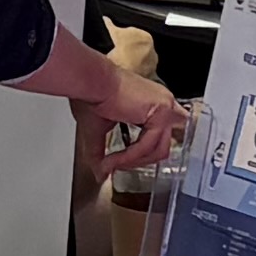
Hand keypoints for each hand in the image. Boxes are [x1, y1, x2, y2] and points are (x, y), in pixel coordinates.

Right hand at [92, 57, 185, 173]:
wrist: (90, 81)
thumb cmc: (92, 94)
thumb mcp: (99, 130)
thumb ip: (102, 153)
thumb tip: (100, 174)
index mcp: (153, 104)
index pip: (160, 137)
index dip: (145, 154)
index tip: (123, 163)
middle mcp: (163, 104)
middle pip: (162, 146)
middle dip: (139, 161)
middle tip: (115, 166)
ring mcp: (165, 107)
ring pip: (158, 149)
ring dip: (133, 161)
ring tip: (111, 164)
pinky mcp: (161, 112)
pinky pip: (148, 145)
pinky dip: (130, 156)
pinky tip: (114, 159)